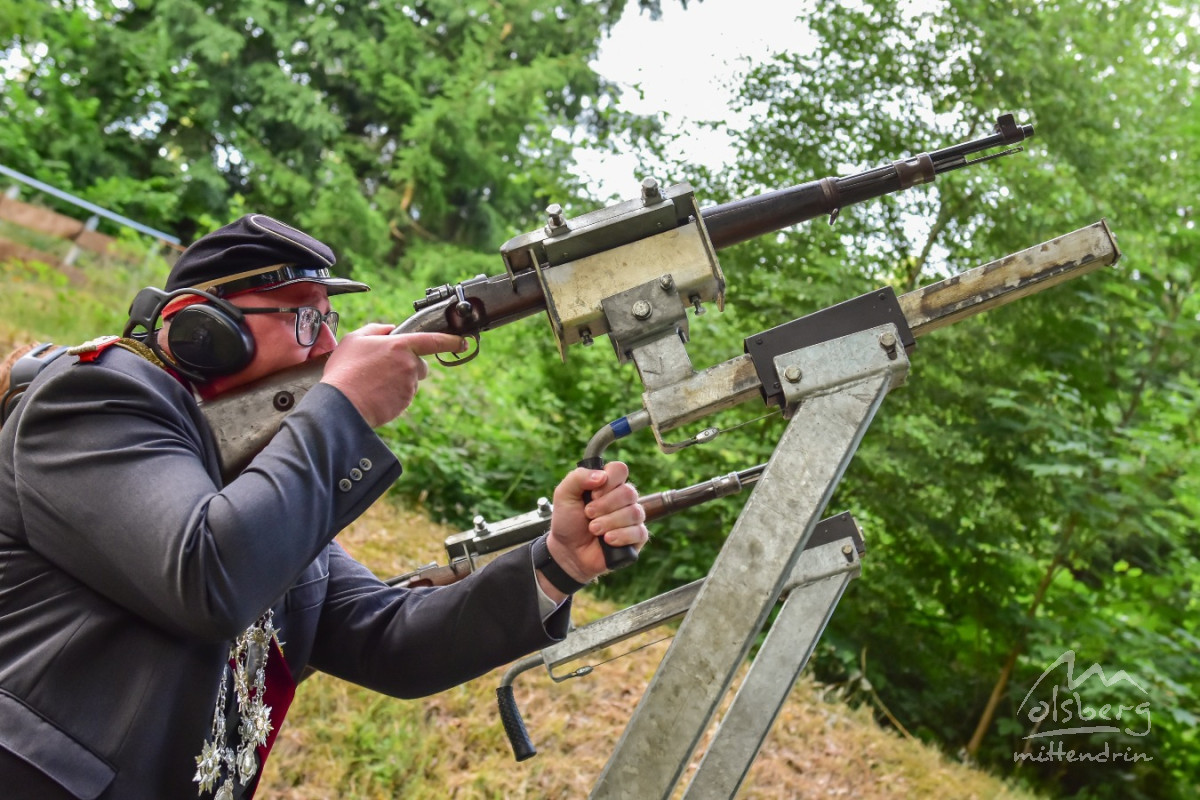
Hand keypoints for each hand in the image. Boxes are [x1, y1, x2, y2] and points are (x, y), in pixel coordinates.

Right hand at [320, 324, 465, 426]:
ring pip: (411, 381)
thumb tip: (390, 329)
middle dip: (409, 366)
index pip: (433, 340)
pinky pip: (404, 396)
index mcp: (400, 345)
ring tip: (373, 382)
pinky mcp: (405, 403)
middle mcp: (409, 365)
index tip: (462, 342)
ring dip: (398, 381)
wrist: (341, 405)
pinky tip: (376, 394)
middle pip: (421, 365)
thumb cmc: (345, 370)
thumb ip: (376, 329)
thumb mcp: (355, 339)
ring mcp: (409, 385)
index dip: (451, 341)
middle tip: (383, 369)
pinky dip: (393, 395)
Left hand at [543, 462, 647, 598]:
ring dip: (610, 521)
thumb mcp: (564, 495)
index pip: (620, 470)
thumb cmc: (568, 522)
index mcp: (608, 484)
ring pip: (634, 512)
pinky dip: (621, 536)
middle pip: (629, 492)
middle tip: (588, 514)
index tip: (593, 494)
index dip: (608, 481)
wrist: (567, 551)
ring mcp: (632, 518)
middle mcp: (623, 499)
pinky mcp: (637, 538)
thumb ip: (578, 477)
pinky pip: (639, 532)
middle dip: (605, 505)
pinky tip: (607, 540)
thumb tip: (602, 475)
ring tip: (594, 529)